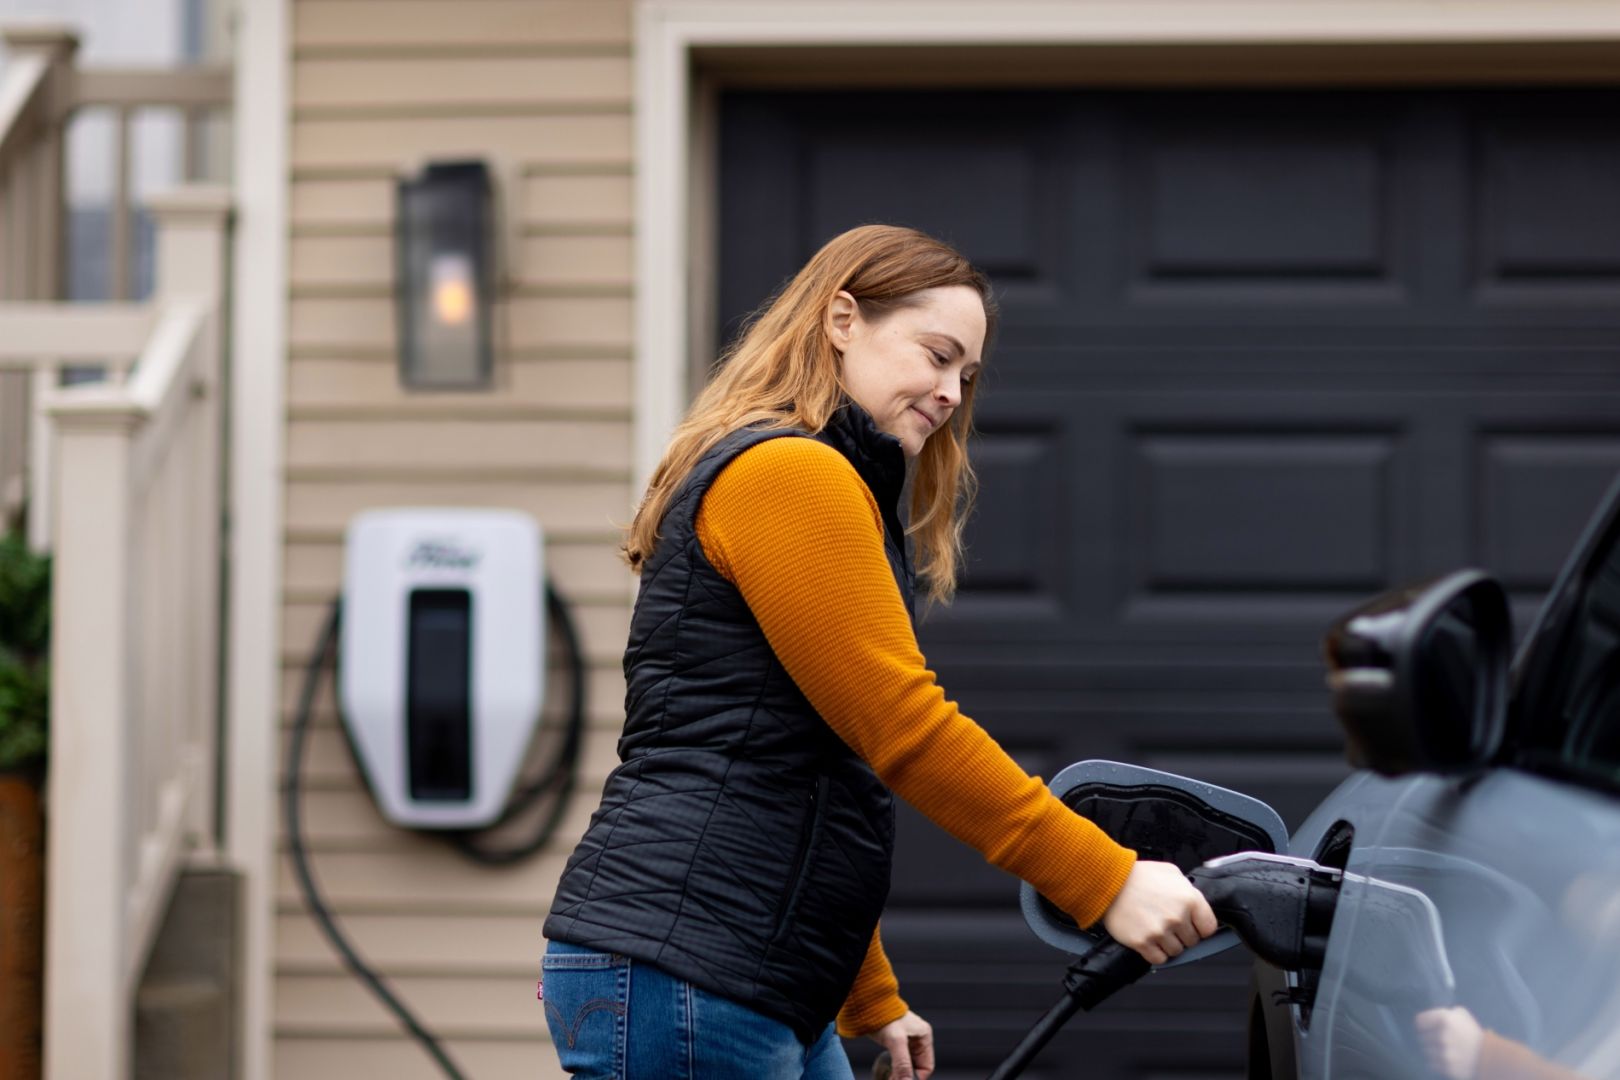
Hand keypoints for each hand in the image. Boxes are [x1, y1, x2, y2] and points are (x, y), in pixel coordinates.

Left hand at [868, 1010, 933, 1079]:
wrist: (868, 1005)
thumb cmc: (884, 1016)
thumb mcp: (896, 1041)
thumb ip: (902, 1063)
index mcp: (924, 1036)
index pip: (927, 1066)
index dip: (916, 1077)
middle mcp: (917, 1039)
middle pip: (916, 1066)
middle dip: (906, 1076)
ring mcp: (907, 1040)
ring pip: (907, 1064)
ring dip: (899, 1073)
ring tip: (889, 1077)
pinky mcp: (896, 1042)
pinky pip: (899, 1060)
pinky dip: (894, 1068)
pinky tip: (887, 1072)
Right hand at [1099, 859, 1218, 965]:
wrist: (1109, 881)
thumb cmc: (1138, 876)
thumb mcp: (1171, 872)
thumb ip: (1188, 890)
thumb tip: (1197, 906)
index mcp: (1189, 899)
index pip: (1209, 928)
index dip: (1200, 927)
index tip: (1192, 925)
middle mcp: (1177, 917)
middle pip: (1192, 942)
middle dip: (1182, 934)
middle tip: (1167, 922)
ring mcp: (1160, 931)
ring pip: (1176, 951)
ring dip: (1168, 944)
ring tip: (1155, 929)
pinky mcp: (1143, 942)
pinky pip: (1159, 959)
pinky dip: (1155, 953)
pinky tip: (1149, 939)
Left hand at [1414, 1007, 1483, 1079]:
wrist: (1488, 1056)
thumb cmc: (1473, 1033)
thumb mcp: (1462, 1014)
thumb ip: (1445, 1012)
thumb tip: (1432, 1016)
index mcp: (1444, 1019)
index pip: (1419, 1021)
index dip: (1423, 1025)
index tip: (1427, 1028)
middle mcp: (1441, 1035)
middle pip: (1421, 1037)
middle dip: (1428, 1039)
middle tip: (1438, 1041)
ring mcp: (1443, 1052)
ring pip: (1426, 1051)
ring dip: (1432, 1051)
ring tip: (1444, 1051)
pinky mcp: (1445, 1067)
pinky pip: (1431, 1063)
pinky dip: (1436, 1062)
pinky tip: (1446, 1059)